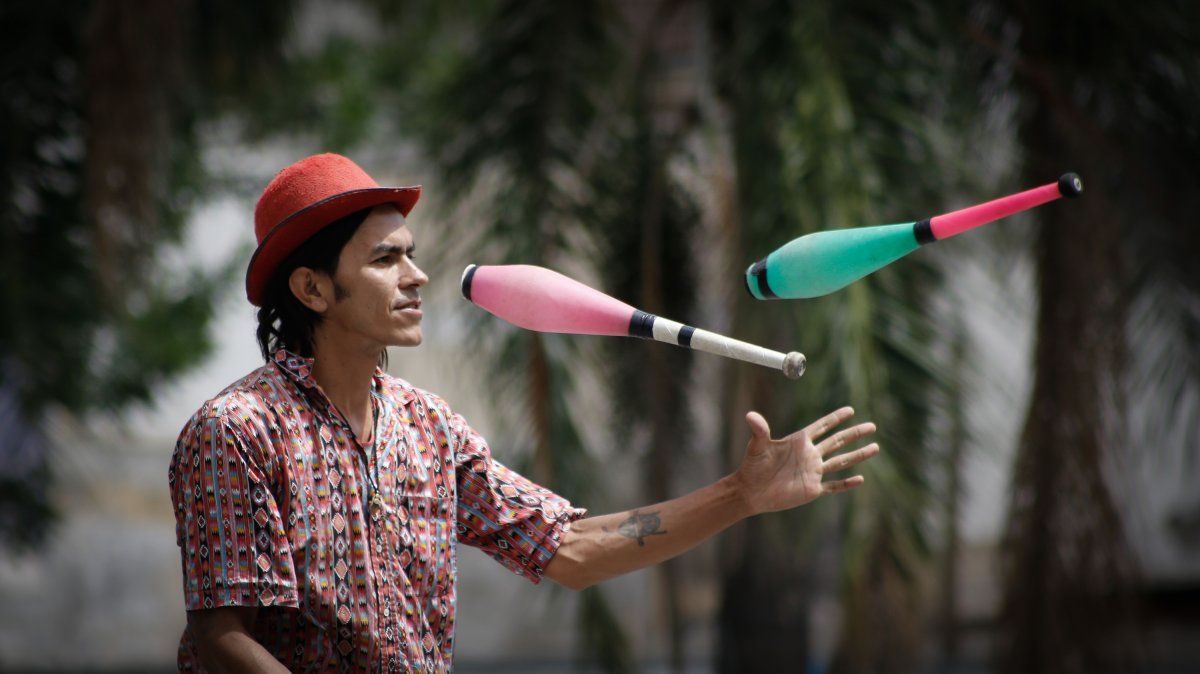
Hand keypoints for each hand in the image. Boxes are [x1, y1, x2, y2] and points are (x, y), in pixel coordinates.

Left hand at [731, 407, 878, 514]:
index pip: (822, 426)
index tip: (850, 409)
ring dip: (858, 455)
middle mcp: (810, 455)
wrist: (751, 491)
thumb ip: (760, 430)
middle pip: (837, 441)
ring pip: (841, 461)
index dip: (835, 418)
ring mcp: (813, 472)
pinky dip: (847, 484)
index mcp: (799, 441)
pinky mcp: (812, 489)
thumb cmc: (752, 466)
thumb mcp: (757, 446)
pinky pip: (834, 485)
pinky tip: (860, 479)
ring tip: (875, 447)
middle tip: (872, 425)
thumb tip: (750, 415)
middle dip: (854, 433)